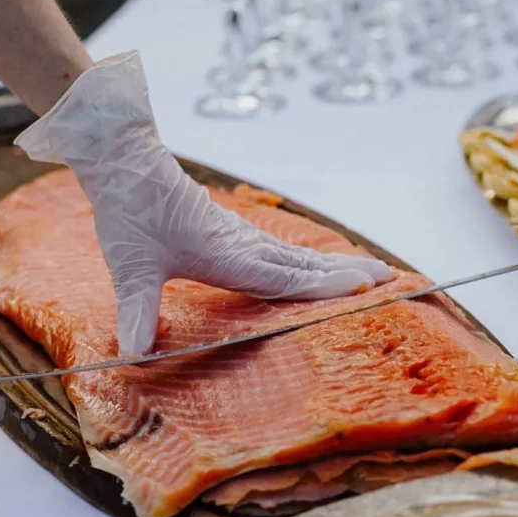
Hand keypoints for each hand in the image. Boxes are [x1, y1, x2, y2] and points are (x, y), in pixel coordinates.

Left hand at [16, 52, 392, 355]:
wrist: (126, 160)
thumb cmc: (129, 210)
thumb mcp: (130, 266)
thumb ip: (137, 311)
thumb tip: (133, 356)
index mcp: (225, 256)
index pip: (284, 277)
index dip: (324, 286)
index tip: (364, 288)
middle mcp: (241, 245)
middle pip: (303, 263)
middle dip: (347, 273)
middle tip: (391, 277)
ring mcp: (239, 235)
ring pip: (296, 254)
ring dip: (334, 264)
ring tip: (369, 269)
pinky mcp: (230, 230)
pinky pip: (280, 249)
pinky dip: (308, 259)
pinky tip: (312, 264)